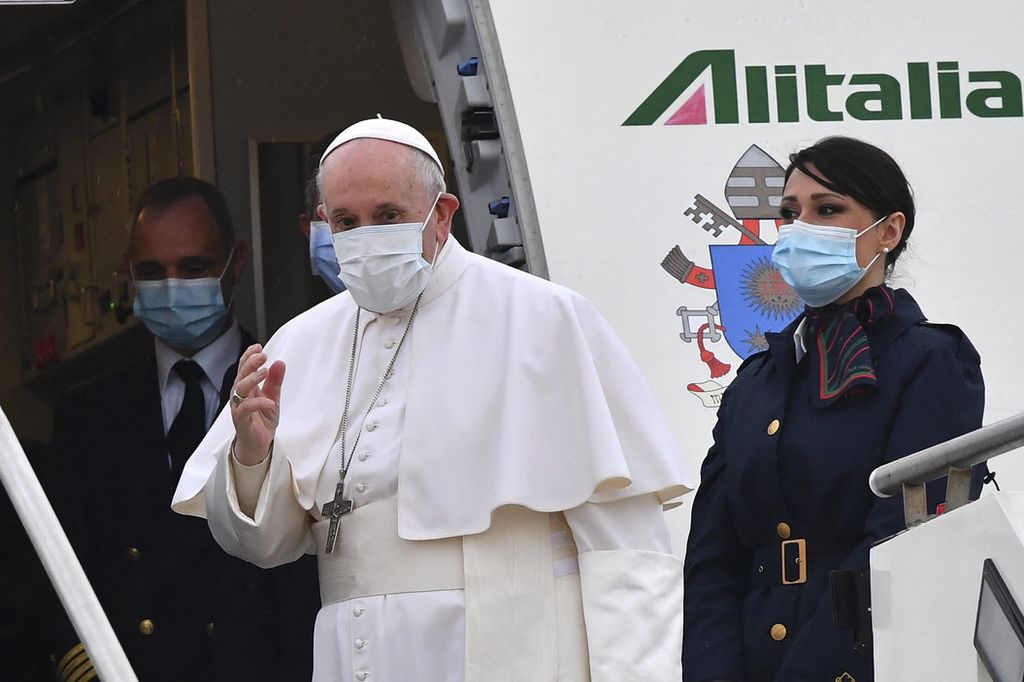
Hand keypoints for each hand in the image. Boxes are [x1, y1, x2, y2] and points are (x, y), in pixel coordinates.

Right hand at [230, 343, 285, 464]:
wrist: (259, 444)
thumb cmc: (262, 419)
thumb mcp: (273, 397)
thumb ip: (275, 381)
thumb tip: (279, 362)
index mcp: (246, 387)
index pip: (243, 367)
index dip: (248, 356)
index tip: (259, 347)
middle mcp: (239, 395)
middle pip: (241, 374)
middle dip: (251, 363)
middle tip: (263, 355)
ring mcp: (238, 407)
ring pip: (240, 388)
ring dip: (252, 378)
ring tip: (265, 372)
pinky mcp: (241, 420)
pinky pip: (246, 408)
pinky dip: (258, 403)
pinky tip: (269, 401)